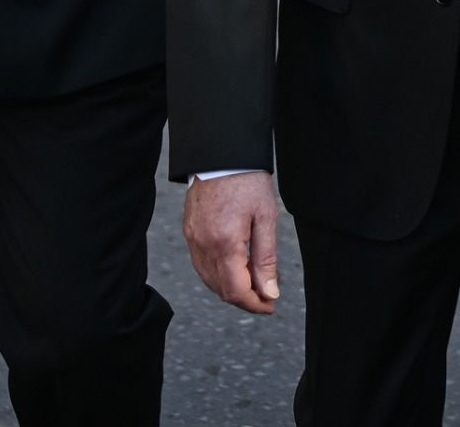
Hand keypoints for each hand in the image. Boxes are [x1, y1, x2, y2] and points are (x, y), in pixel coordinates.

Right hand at [184, 171, 282, 312]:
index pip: (236, 291)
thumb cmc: (247, 180)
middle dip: (245, 299)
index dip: (255, 304)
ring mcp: (192, 239)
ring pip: (209, 280)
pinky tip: (234, 269)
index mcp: (224, 243)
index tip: (271, 305)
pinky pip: (201, 265)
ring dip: (231, 288)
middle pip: (221, 290)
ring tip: (253, 283)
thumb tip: (269, 291)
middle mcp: (203, 245)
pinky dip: (217, 274)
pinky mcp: (189, 232)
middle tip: (267, 295)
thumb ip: (266, 259)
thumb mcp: (266, 218)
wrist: (221, 154)